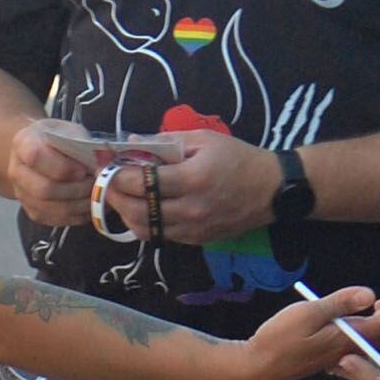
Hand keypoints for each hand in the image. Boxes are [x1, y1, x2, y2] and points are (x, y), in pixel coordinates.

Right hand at [6, 118, 93, 226]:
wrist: (40, 152)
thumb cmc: (58, 140)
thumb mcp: (69, 130)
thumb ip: (82, 144)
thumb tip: (102, 163)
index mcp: (23, 143)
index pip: (36, 157)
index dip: (62, 167)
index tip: (83, 169)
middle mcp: (17, 171)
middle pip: (44, 189)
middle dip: (76, 189)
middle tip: (95, 184)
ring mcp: (23, 194)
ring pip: (52, 208)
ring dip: (80, 204)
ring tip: (98, 195)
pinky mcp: (34, 212)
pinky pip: (57, 220)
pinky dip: (79, 215)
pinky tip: (93, 205)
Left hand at [103, 130, 276, 246]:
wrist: (272, 190)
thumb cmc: (238, 158)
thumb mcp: (204, 139)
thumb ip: (166, 141)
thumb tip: (132, 143)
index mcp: (192, 179)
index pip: (141, 183)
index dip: (117, 176)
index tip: (107, 168)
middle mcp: (191, 208)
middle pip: (137, 211)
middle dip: (115, 198)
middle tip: (107, 186)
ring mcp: (194, 228)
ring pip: (145, 230)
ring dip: (127, 215)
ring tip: (122, 199)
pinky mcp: (197, 240)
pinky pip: (162, 236)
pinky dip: (146, 224)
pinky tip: (143, 209)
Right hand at [228, 284, 377, 379]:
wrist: (258, 367)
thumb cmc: (280, 338)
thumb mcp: (308, 313)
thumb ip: (339, 303)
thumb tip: (370, 294)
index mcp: (348, 338)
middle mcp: (349, 350)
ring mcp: (339, 357)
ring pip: (368, 342)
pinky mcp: (330, 358)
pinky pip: (355, 346)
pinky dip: (363, 336)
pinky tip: (360, 325)